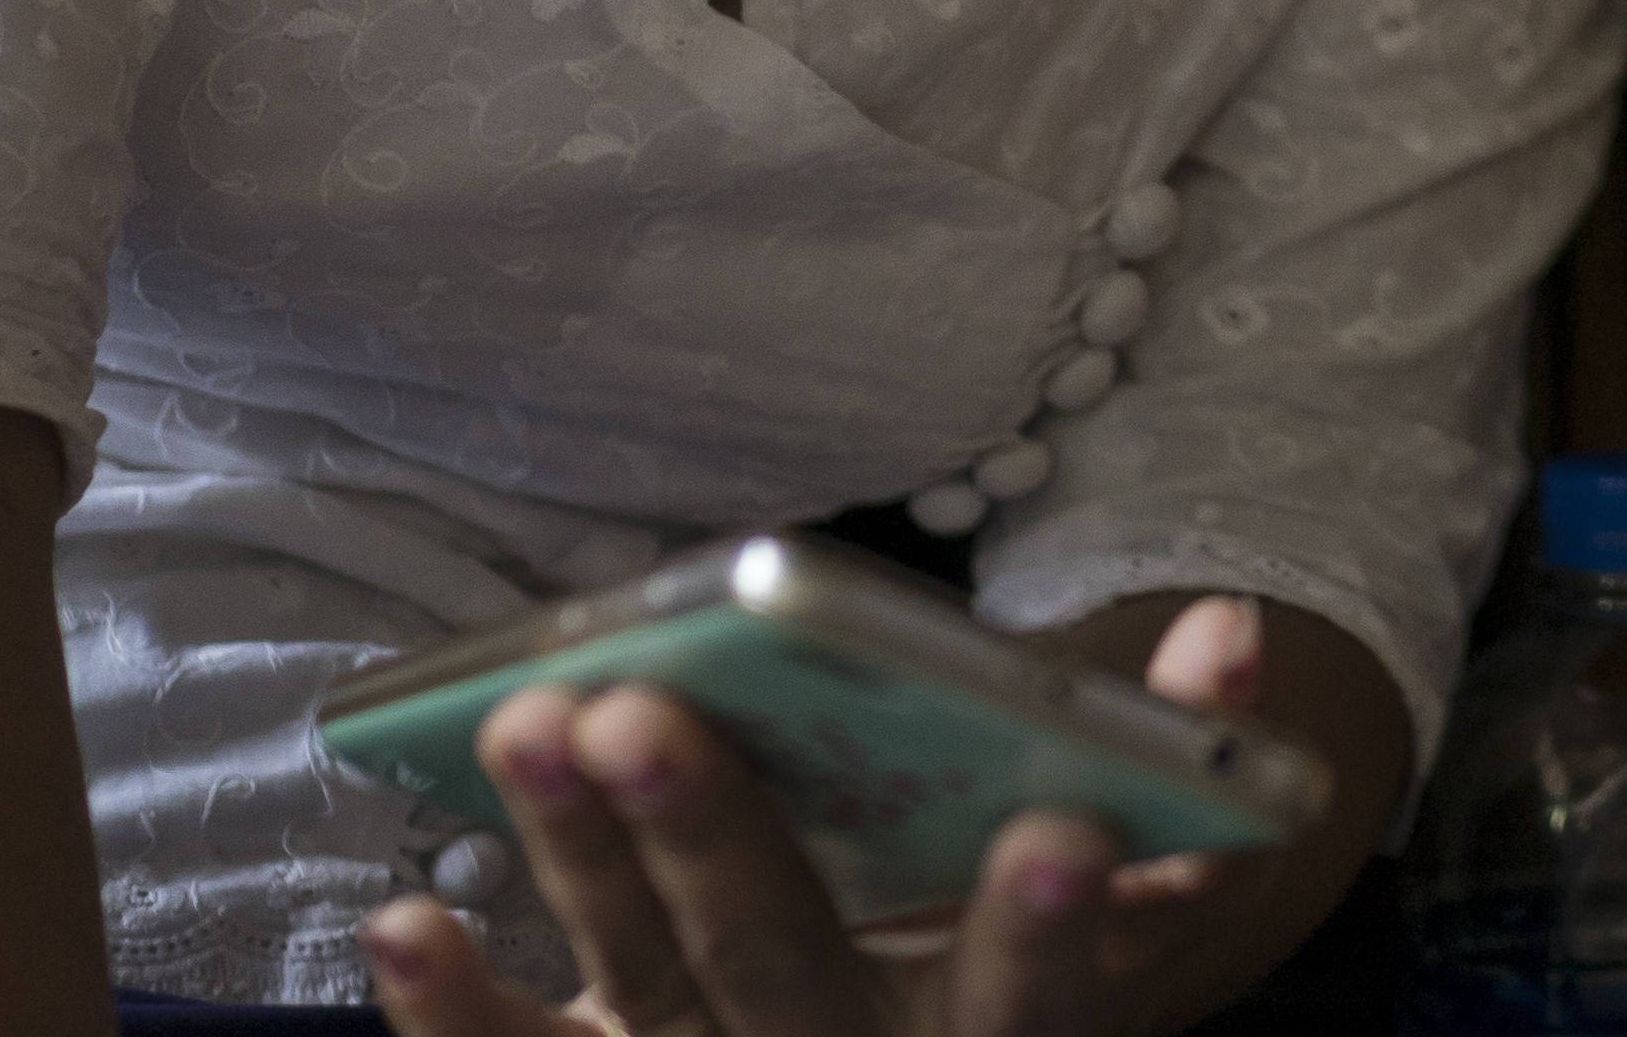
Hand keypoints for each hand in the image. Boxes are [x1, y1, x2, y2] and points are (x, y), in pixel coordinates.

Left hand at [361, 592, 1279, 1036]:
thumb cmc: (1016, 983)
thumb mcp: (1126, 913)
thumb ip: (1189, 780)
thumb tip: (1226, 629)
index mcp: (999, 1034)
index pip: (1037, 995)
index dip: (1049, 925)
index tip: (1055, 827)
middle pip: (783, 972)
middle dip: (715, 844)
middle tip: (647, 712)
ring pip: (642, 983)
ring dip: (576, 860)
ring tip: (530, 724)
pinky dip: (457, 1006)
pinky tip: (399, 914)